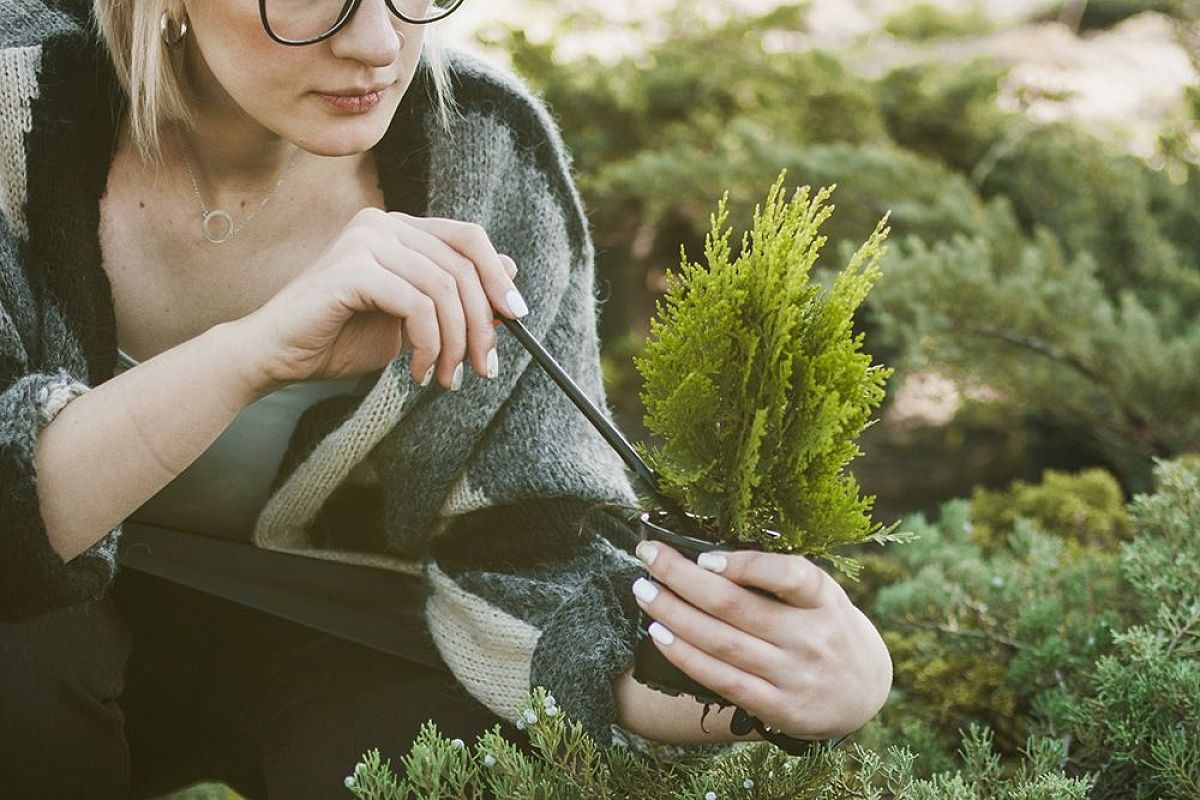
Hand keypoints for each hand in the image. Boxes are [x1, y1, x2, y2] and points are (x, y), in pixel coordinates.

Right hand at [234, 208, 523, 393]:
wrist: (277, 357)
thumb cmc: (339, 339)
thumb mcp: (412, 320)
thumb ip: (452, 297)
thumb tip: (511, 275)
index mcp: (399, 230)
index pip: (468, 238)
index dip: (498, 277)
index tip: (518, 319)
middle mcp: (383, 225)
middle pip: (463, 266)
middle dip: (482, 324)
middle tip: (484, 368)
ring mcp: (366, 241)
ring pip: (444, 289)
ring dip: (454, 343)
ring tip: (445, 378)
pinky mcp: (352, 268)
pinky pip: (417, 305)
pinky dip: (428, 343)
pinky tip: (418, 370)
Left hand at [632, 540, 891, 739]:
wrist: (863, 690)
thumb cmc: (825, 627)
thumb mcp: (819, 595)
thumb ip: (778, 578)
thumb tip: (706, 555)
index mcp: (824, 599)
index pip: (791, 575)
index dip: (746, 565)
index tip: (704, 557)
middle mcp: (811, 638)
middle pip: (737, 606)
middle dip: (683, 578)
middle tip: (648, 556)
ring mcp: (794, 676)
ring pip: (722, 642)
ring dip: (674, 614)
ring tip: (644, 591)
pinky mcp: (778, 708)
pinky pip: (722, 679)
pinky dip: (686, 656)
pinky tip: (659, 634)